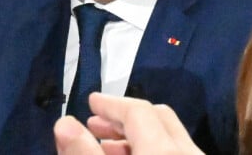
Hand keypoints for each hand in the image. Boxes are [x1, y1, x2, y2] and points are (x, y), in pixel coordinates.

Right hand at [54, 93, 203, 154]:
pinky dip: (150, 149)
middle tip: (94, 122)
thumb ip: (84, 153)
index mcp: (164, 149)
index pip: (138, 110)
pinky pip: (175, 152)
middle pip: (158, 117)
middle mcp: (187, 150)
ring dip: (136, 135)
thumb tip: (64, 121)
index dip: (112, 103)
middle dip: (124, 116)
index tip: (90, 102)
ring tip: (103, 145)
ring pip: (168, 137)